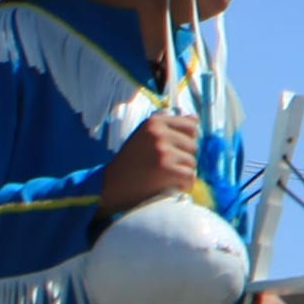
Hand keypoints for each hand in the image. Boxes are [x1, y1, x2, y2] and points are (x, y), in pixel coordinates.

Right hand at [94, 112, 209, 219]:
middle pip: (193, 145)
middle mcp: (159, 132)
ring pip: (192, 162)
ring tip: (163, 177)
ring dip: (182, 173)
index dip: (185, 141)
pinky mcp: (166, 168)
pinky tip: (168, 186)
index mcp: (154, 122)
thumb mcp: (144, 137)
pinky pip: (190, 176)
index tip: (171, 150)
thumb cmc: (130, 163)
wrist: (109, 186)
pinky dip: (182, 185)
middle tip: (163, 168)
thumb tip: (194, 117)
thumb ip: (167, 127)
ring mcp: (162, 150)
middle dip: (183, 158)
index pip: (190, 125)